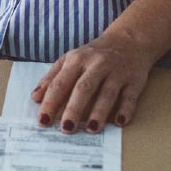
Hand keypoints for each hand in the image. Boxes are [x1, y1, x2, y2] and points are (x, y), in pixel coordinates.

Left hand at [31, 31, 158, 133]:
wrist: (128, 40)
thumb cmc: (93, 55)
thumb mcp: (69, 60)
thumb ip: (52, 78)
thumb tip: (35, 98)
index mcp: (77, 60)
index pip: (60, 83)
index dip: (51, 102)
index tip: (43, 121)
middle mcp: (97, 64)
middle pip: (84, 88)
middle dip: (74, 109)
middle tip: (66, 129)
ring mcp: (117, 72)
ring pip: (107, 93)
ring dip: (99, 112)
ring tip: (91, 129)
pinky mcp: (135, 80)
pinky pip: (130, 96)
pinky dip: (126, 109)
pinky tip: (119, 122)